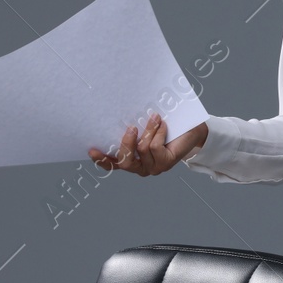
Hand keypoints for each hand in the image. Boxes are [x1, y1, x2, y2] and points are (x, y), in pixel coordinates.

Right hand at [88, 115, 207, 176]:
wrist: (191, 129)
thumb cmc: (165, 127)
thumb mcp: (144, 127)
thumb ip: (131, 127)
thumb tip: (117, 114)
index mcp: (132, 160)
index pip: (112, 164)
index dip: (101, 160)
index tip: (91, 150)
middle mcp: (141, 167)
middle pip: (125, 161)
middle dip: (126, 143)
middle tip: (131, 127)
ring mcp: (154, 168)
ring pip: (141, 149)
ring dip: (148, 130)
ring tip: (155, 118)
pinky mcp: (166, 163)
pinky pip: (154, 146)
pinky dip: (158, 132)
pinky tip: (164, 125)